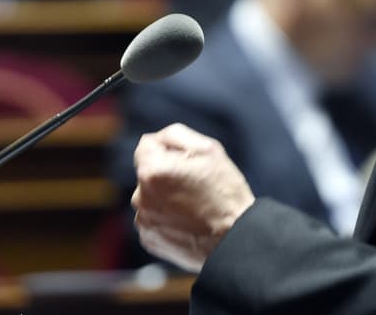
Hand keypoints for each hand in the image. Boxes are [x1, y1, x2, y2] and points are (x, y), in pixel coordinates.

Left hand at [132, 123, 254, 272]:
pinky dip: (167, 218)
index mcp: (152, 171)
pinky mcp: (150, 239)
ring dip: (165, 196)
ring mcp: (144, 221)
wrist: (234, 240)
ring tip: (193, 206)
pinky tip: (188, 222)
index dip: (168, 148)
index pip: (146, 146)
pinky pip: (154, 219)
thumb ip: (174, 135)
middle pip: (148, 173)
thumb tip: (155, 140)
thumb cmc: (225, 193)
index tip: (186, 161)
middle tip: (194, 185)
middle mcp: (141, 197)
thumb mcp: (208, 149)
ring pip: (151, 197)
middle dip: (166, 174)